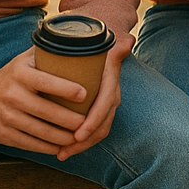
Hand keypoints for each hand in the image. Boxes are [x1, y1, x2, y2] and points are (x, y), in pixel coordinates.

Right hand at [0, 49, 87, 155]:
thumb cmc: (11, 75)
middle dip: (70, 119)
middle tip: (88, 121)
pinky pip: (28, 143)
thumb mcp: (25, 59)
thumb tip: (79, 40)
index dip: (66, 89)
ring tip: (79, 136)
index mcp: (20, 74)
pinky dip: (46, 147)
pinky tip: (60, 146)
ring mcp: (6, 117)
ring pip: (39, 131)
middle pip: (46, 111)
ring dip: (62, 136)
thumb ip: (48, 51)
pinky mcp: (2, 135)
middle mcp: (11, 96)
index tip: (85, 94)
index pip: (45, 82)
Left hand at [55, 32, 131, 159]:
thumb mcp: (99, 39)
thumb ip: (110, 42)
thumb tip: (126, 43)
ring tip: (62, 154)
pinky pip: (94, 126)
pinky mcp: (97, 104)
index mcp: (111, 76)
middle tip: (64, 151)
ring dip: (82, 145)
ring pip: (100, 128)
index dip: (94, 120)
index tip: (78, 134)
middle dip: (85, 140)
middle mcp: (111, 90)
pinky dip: (82, 140)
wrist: (102, 34)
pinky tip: (65, 148)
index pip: (107, 102)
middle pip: (104, 121)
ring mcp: (106, 99)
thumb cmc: (96, 37)